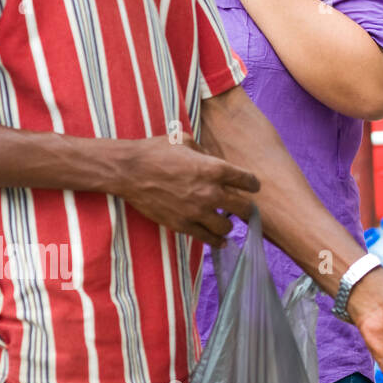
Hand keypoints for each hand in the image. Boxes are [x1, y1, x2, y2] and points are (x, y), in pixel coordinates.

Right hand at [114, 135, 260, 245]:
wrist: (129, 170)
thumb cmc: (157, 151)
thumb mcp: (187, 141)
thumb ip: (206, 153)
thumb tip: (215, 161)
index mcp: (215, 169)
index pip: (249, 181)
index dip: (252, 184)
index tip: (251, 186)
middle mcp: (210, 192)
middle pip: (244, 208)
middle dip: (247, 208)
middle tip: (246, 208)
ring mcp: (197, 211)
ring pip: (227, 227)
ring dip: (229, 224)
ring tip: (226, 221)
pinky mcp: (182, 224)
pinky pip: (207, 238)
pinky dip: (216, 241)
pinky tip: (221, 241)